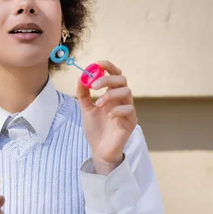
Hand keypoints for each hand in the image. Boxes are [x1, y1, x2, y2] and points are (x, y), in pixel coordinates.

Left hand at [77, 60, 137, 175]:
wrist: (99, 150)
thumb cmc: (95, 129)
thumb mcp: (85, 109)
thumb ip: (83, 94)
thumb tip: (81, 77)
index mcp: (112, 94)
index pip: (115, 74)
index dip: (109, 66)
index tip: (98, 63)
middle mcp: (121, 100)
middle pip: (122, 79)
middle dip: (107, 79)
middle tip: (94, 85)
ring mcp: (128, 110)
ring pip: (127, 92)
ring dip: (110, 95)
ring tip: (98, 105)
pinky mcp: (131, 122)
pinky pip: (128, 110)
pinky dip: (116, 110)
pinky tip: (108, 117)